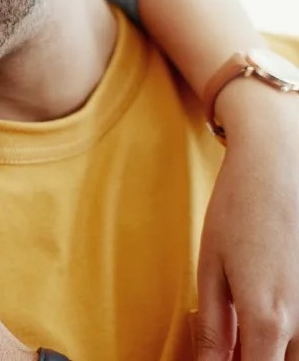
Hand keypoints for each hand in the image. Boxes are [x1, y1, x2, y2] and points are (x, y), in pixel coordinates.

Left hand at [196, 84, 298, 359]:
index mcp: (267, 318)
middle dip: (260, 359)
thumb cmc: (238, 210)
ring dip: (279, 346)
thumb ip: (213, 326)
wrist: (279, 162)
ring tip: (253, 320)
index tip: (222, 360)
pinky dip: (295, 327)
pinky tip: (277, 302)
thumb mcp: (211, 268)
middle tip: (238, 340)